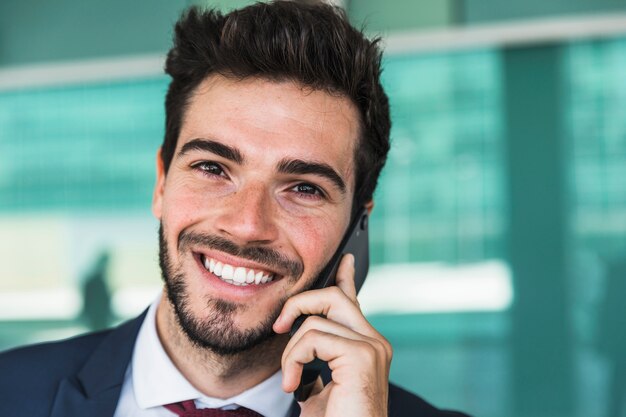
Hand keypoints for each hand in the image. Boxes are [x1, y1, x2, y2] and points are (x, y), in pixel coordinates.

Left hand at [272, 254, 392, 416]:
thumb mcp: (317, 384)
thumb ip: (317, 355)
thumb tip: (298, 334)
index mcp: (365, 345)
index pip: (353, 301)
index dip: (346, 277)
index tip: (345, 259)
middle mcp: (375, 342)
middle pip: (334, 296)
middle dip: (300, 303)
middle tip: (278, 326)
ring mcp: (372, 348)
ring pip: (316, 318)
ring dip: (290, 350)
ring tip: (290, 379)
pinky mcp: (362, 356)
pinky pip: (313, 338)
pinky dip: (294, 360)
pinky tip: (293, 385)